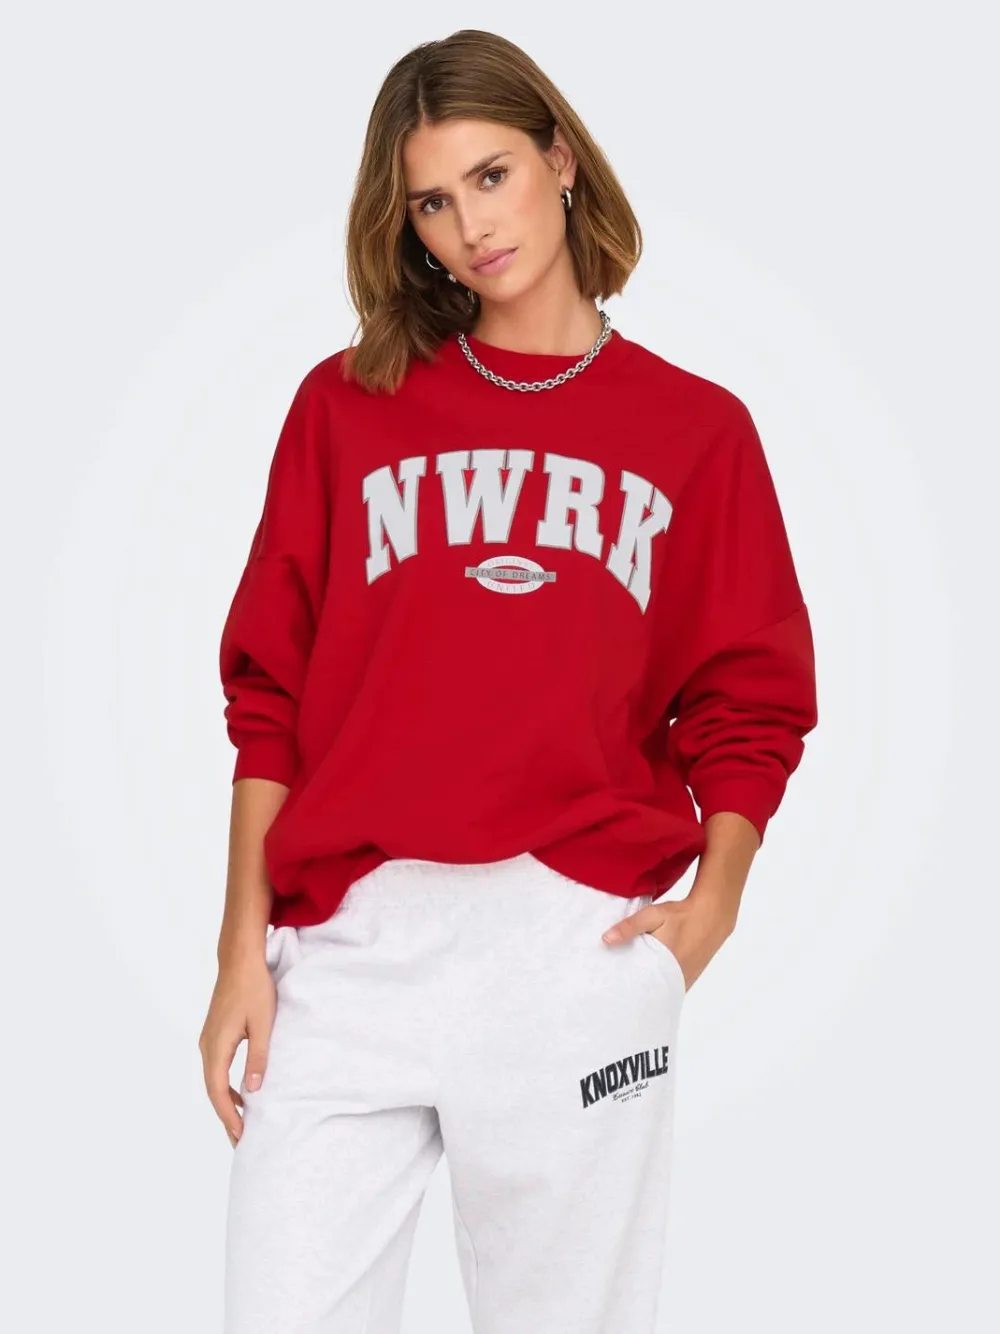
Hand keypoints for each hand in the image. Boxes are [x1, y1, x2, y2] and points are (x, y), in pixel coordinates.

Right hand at [198, 948, 275, 1147]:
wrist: (240, 960)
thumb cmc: (254, 988)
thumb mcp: (263, 1024)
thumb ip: (258, 1057)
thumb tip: (253, 1090)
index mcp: (216, 1046)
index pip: (217, 1091)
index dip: (228, 1116)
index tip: (239, 1136)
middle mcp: (206, 1045)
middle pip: (212, 1090)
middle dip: (225, 1116)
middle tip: (239, 1141)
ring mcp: (208, 1039)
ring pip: (213, 1079)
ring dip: (225, 1102)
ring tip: (241, 1124)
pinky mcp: (214, 1033)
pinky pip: (217, 1067)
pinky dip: (226, 1086)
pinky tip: (241, 1094)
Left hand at [601, 898, 735, 991]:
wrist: (711, 916)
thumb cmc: (681, 915)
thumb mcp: (652, 916)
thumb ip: (629, 927)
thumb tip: (605, 939)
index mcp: (662, 964)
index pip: (639, 986)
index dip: (625, 989)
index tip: (610, 990)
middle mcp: (675, 978)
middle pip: (649, 992)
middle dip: (634, 992)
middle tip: (616, 990)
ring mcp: (684, 980)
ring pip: (661, 992)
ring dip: (648, 990)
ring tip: (629, 988)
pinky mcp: (689, 978)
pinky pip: (671, 989)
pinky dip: (660, 987)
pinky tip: (649, 981)